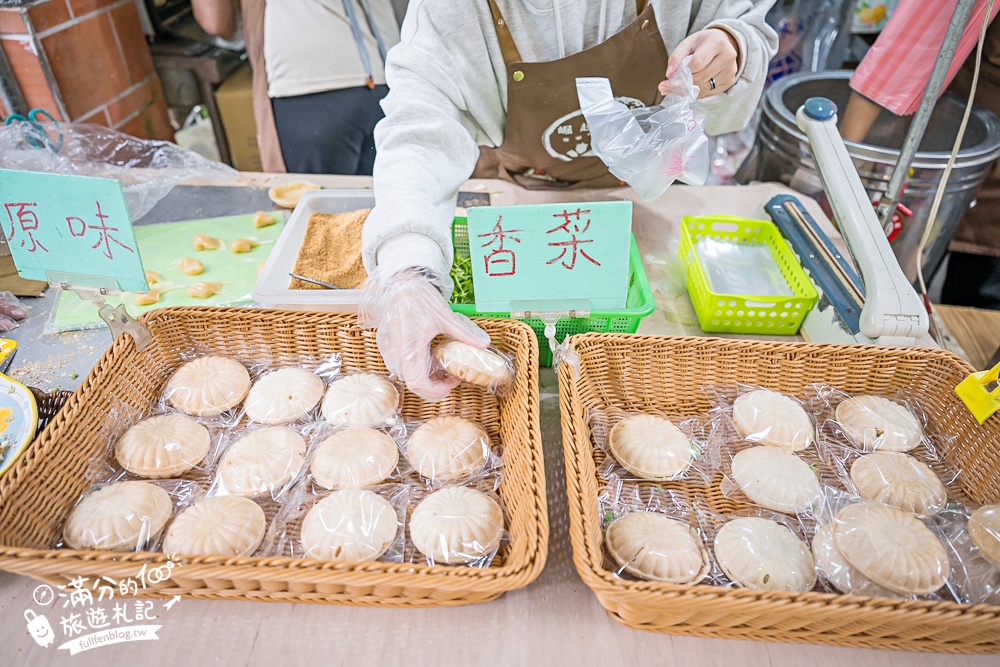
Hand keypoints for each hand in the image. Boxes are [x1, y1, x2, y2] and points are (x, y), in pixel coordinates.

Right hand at [358, 268, 489, 401]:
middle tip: (451, 377)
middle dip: (433, 386)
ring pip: (405, 375)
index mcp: (410, 349)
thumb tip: (484, 344)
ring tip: (441, 366)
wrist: (401, 283)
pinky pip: (399, 364)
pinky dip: (415, 367)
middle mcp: (396, 353)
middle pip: (412, 384)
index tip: (451, 384)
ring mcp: (389, 350)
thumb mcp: (446, 317)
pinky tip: (427, 356)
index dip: (435, 390)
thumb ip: (464, 334)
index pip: (418, 384)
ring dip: (424, 377)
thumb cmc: (421, 298)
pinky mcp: (386, 345)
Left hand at [659, 28, 738, 98]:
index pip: (698, 63)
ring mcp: (730, 71)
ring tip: (681, 84)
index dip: (683, 72)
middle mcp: (728, 57)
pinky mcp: (729, 82)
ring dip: (688, 89)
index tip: (669, 78)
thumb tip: (669, 75)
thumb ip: (676, 57)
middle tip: (670, 85)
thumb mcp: (688, 43)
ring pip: (703, 88)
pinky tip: (692, 86)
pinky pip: (708, 93)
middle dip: (683, 83)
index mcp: (717, 43)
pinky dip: (696, 92)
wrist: (721, 43)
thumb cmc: (703, 43)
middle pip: (700, 77)